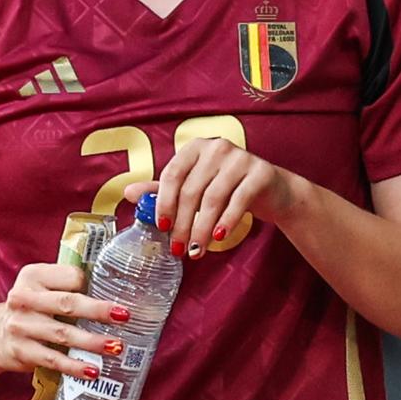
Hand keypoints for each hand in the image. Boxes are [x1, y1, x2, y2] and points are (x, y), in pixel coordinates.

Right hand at [0, 262, 131, 379]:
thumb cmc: (31, 307)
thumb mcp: (41, 286)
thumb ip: (67, 285)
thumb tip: (113, 289)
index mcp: (34, 275)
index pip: (70, 277)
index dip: (92, 285)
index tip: (115, 294)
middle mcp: (24, 299)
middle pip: (67, 304)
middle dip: (98, 311)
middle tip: (124, 316)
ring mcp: (21, 326)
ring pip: (63, 334)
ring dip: (92, 342)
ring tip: (116, 346)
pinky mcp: (22, 351)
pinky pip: (53, 360)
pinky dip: (74, 366)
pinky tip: (93, 370)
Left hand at [129, 138, 304, 259]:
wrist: (273, 192)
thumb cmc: (228, 189)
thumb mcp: (195, 187)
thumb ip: (163, 190)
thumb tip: (127, 193)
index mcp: (195, 148)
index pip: (172, 174)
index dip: (164, 202)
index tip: (162, 227)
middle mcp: (217, 147)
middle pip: (192, 190)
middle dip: (182, 223)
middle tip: (178, 248)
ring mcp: (240, 158)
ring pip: (213, 199)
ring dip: (202, 229)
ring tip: (196, 251)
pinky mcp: (260, 172)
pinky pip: (238, 201)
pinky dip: (226, 222)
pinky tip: (219, 238)